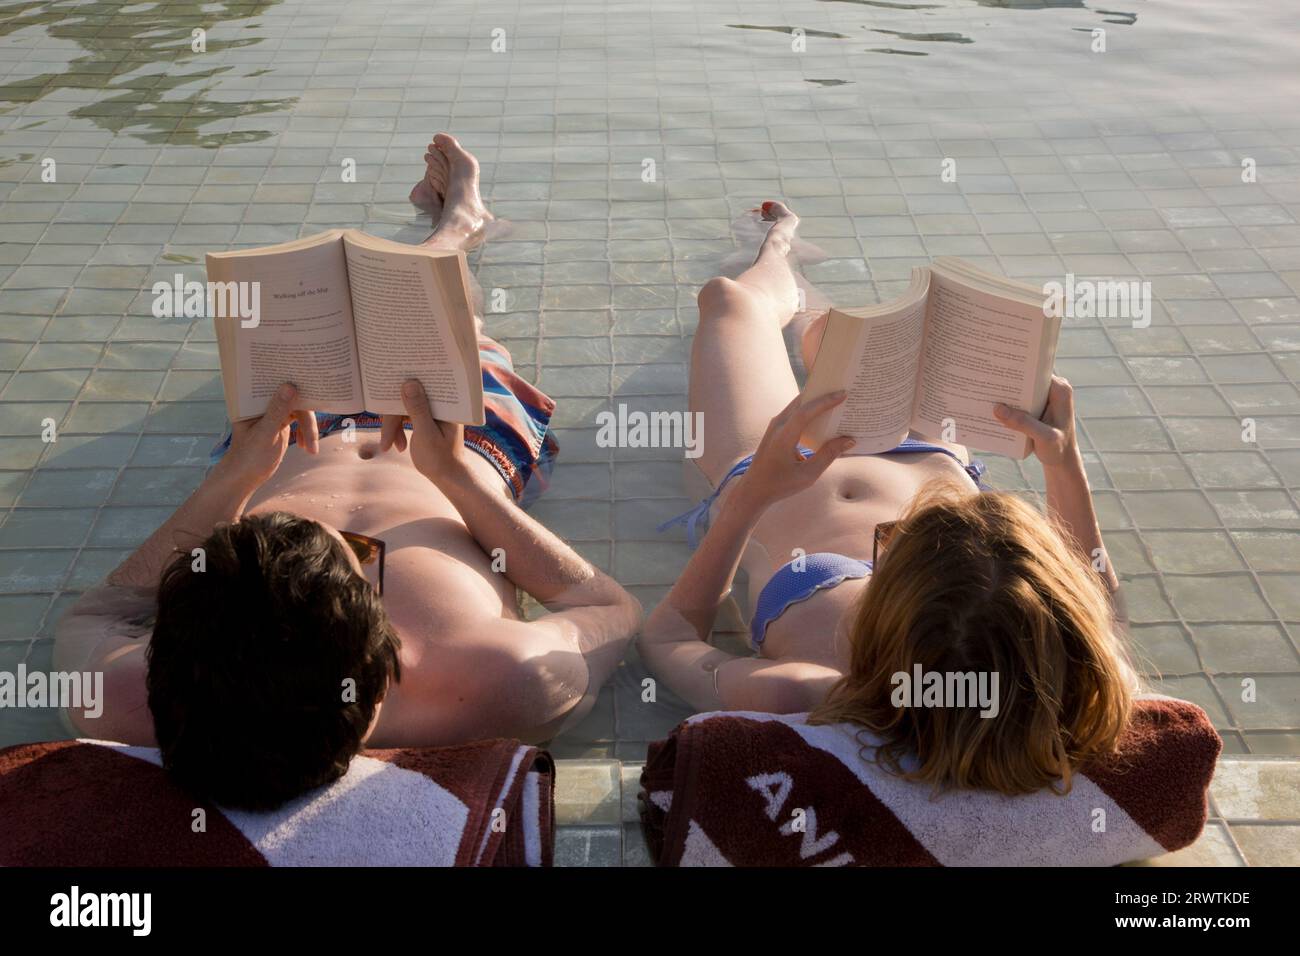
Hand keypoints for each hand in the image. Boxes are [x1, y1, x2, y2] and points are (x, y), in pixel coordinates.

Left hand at [217, 383, 318, 491]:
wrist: (246, 477)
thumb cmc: (248, 457)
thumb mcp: (265, 434)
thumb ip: (278, 410)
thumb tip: (291, 386)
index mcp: (252, 399)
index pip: (276, 382)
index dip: (293, 381)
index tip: (312, 384)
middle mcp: (263, 402)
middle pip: (293, 395)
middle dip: (306, 415)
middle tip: (313, 434)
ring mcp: (273, 411)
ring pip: (299, 408)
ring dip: (309, 428)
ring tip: (310, 448)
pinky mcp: (282, 421)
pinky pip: (300, 418)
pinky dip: (306, 432)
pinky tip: (306, 447)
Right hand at [393, 379, 471, 483]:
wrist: (449, 479)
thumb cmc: (441, 460)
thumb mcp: (426, 434)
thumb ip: (418, 409)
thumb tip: (408, 382)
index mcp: (447, 403)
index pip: (421, 386)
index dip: (401, 388)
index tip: (384, 393)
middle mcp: (440, 403)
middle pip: (409, 397)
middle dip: (393, 418)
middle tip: (385, 438)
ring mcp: (432, 410)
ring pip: (404, 408)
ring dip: (394, 426)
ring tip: (389, 446)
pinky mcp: (425, 418)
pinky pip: (406, 416)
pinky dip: (399, 429)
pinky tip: (398, 445)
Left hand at [736, 392, 854, 507]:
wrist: (753, 490)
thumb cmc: (780, 484)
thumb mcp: (808, 474)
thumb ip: (828, 455)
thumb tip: (849, 440)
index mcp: (783, 436)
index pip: (805, 411)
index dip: (825, 401)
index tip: (842, 393)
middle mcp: (777, 426)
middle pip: (801, 402)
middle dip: (821, 394)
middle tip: (841, 388)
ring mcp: (774, 426)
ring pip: (797, 406)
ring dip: (814, 401)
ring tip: (834, 399)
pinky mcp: (775, 430)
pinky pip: (793, 414)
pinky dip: (808, 411)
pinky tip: (821, 417)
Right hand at [994, 375, 1080, 469]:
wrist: (1062, 460)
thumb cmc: (1058, 448)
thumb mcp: (1043, 437)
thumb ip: (1023, 423)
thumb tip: (996, 408)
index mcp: (1060, 390)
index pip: (1036, 373)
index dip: (1017, 372)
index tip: (997, 372)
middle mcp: (1053, 389)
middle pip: (1026, 380)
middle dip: (1008, 384)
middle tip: (986, 383)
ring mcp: (1045, 397)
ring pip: (1021, 391)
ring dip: (1006, 395)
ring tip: (986, 395)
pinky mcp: (1038, 406)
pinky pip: (1020, 401)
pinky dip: (1009, 405)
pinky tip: (993, 408)